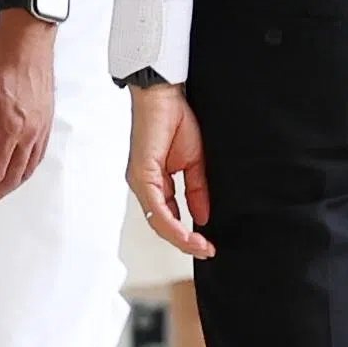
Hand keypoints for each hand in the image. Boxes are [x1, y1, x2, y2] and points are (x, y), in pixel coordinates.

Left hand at [0, 14, 57, 213]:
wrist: (26, 41)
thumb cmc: (0, 62)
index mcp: (11, 129)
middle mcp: (30, 134)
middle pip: (12, 178)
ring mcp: (41, 129)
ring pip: (27, 170)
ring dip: (9, 187)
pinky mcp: (46, 121)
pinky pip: (36, 157)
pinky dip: (24, 172)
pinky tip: (15, 172)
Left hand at [127, 83, 213, 257]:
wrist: (165, 95)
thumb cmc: (176, 121)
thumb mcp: (194, 163)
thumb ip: (196, 191)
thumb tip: (202, 218)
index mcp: (155, 183)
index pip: (168, 218)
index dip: (186, 235)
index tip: (207, 245)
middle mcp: (144, 185)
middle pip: (161, 225)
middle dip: (185, 242)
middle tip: (206, 251)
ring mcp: (140, 181)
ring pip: (157, 221)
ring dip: (180, 238)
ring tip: (200, 246)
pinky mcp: (142, 173)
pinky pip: (156, 206)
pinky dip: (172, 222)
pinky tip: (187, 232)